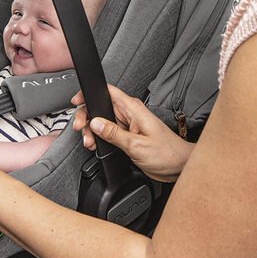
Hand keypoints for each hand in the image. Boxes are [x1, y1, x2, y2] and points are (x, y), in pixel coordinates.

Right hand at [72, 85, 192, 181]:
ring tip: (90, 142)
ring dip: (92, 131)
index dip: (90, 94)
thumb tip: (95, 123)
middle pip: (100, 107)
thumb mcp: (136, 145)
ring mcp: (128, 124)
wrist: (179, 166)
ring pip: (102, 121)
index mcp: (133, 109)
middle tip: (81, 129)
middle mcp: (130, 114)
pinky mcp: (128, 135)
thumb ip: (114, 133)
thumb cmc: (167, 153)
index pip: (107, 91)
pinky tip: (97, 145)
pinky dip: (100, 138)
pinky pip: (108, 132)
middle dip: (87, 118)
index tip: (77, 102)